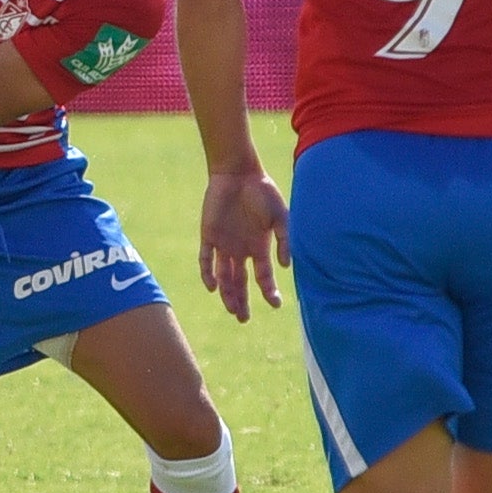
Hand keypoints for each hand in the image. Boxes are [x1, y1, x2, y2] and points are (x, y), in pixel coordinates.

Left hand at [199, 168, 288, 321]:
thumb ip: (284, 241)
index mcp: (259, 247)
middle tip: (243, 319)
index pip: (263, 276)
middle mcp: (241, 250)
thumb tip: (286, 266)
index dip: (269, 291)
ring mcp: (224, 244)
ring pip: (223, 276)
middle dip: (241, 302)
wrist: (239, 173)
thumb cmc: (263, 192)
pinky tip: (212, 287)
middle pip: (239, 283)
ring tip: (231, 309)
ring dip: (226, 293)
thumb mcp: (280, 218)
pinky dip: (208, 273)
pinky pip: (205, 260)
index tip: (276, 304)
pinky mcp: (209, 236)